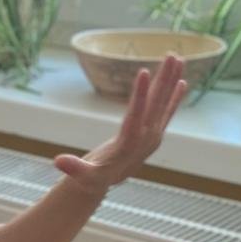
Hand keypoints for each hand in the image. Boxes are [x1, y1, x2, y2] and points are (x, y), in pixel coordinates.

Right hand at [54, 54, 187, 197]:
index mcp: (129, 144)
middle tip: (172, 55)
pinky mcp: (153, 134)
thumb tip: (58, 161)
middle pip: (156, 105)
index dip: (140, 95)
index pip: (136, 116)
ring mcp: (152, 136)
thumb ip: (73, 168)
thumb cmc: (91, 178)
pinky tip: (182, 83)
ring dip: (171, 81)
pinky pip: (166, 113)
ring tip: (178, 59)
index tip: (144, 72)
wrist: (105, 185)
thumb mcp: (82, 175)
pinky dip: (174, 98)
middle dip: (164, 80)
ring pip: (163, 104)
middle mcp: (145, 138)